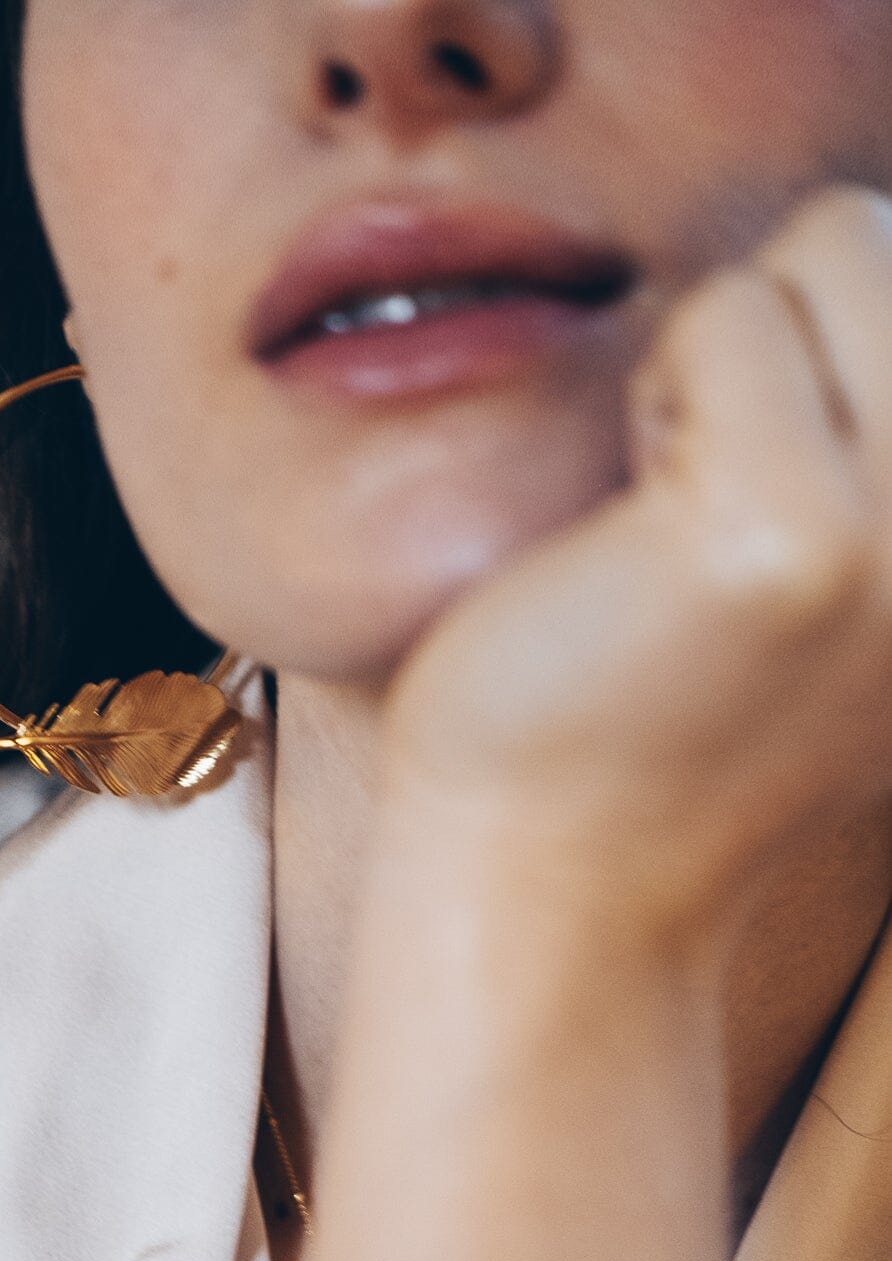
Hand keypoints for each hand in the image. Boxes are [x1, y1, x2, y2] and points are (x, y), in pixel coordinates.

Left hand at [380, 187, 891, 952]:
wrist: (555, 873)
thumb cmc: (663, 698)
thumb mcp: (856, 563)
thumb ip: (890, 428)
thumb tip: (875, 235)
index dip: (819, 349)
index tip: (764, 511)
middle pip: (886, 233)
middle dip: (769, 329)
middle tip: (702, 493)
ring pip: (827, 243)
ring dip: (715, 357)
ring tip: (676, 511)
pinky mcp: (790, 537)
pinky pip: (723, 316)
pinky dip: (659, 396)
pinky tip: (633, 534)